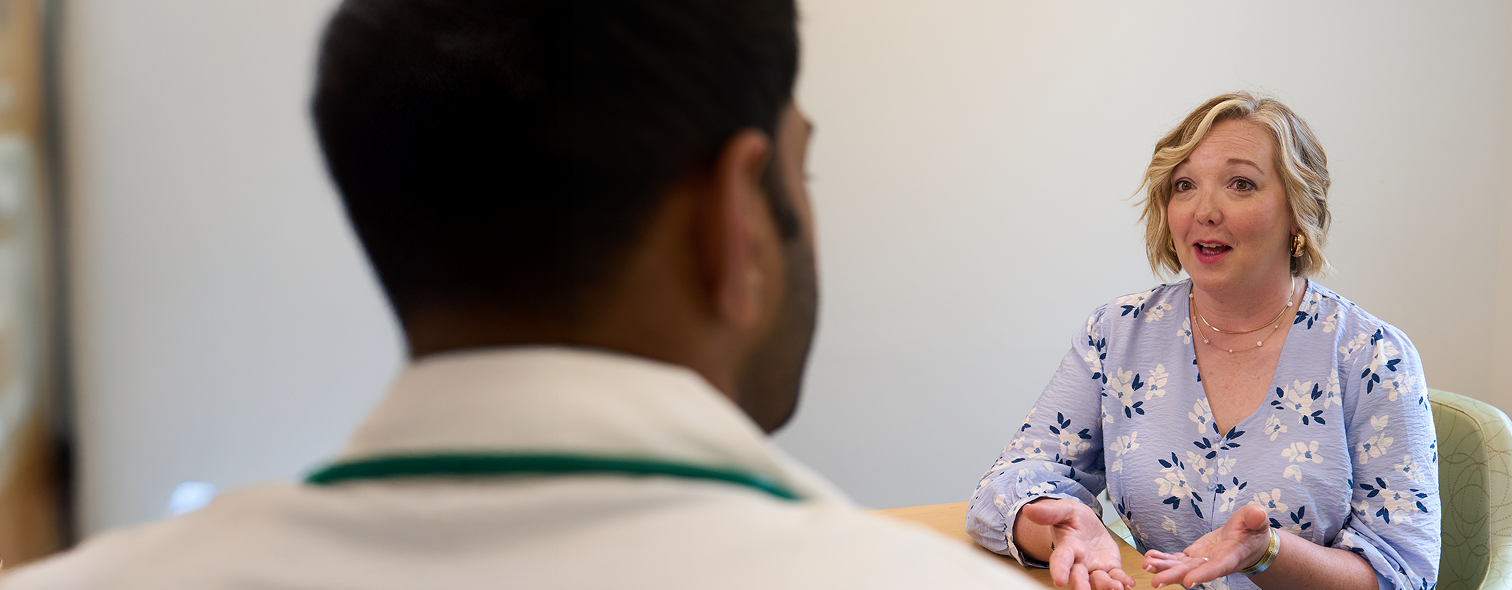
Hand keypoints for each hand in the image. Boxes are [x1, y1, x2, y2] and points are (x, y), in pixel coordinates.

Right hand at [1019, 499, 1134, 589]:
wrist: (1087, 526)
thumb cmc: (1073, 519)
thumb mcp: (1064, 510)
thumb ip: (1050, 512)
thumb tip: (1029, 509)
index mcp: (1067, 547)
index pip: (1061, 560)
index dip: (1059, 570)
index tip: (1059, 580)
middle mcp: (1078, 562)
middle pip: (1078, 577)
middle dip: (1081, 585)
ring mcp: (1094, 568)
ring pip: (1098, 581)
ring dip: (1106, 586)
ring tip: (1117, 587)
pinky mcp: (1109, 568)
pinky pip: (1116, 577)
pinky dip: (1123, 581)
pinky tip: (1129, 584)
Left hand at [1142, 503, 1272, 587]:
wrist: (1247, 540)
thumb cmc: (1253, 531)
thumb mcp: (1257, 521)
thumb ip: (1256, 517)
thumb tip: (1258, 513)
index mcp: (1229, 557)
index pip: (1216, 568)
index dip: (1202, 575)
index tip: (1188, 582)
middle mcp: (1213, 563)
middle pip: (1192, 572)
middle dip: (1173, 576)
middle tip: (1156, 581)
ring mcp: (1201, 561)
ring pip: (1180, 567)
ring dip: (1163, 567)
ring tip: (1146, 566)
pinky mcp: (1194, 556)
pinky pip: (1176, 559)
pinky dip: (1163, 558)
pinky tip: (1149, 557)